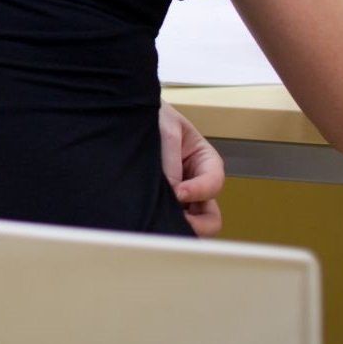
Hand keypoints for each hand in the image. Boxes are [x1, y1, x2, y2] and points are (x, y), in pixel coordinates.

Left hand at [159, 102, 223, 236]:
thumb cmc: (153, 117)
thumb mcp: (166, 131)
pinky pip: (167, 221)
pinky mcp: (160, 204)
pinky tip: (148, 222)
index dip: (198, 191)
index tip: (177, 192)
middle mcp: (196, 184)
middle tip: (176, 225)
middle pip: (211, 217)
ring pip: (190, 226)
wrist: (128, 115)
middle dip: (198, 225)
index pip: (214, 184)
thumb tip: (172, 194)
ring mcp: (180, 198)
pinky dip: (162, 225)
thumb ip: (170, 161)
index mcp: (206, 162)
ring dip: (179, 228)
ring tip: (159, 226)